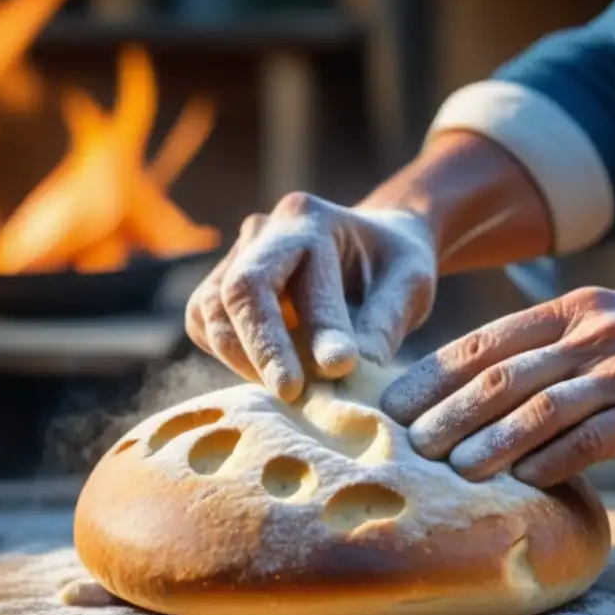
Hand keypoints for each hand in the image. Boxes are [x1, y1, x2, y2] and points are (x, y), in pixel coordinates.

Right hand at [185, 192, 436, 401]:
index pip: (296, 282)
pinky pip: (205, 326)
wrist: (372, 248)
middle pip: (238, 291)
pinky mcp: (219, 286)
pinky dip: (231, 356)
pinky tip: (271, 374)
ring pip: (211, 312)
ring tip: (290, 389)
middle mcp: (263, 230)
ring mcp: (235, 256)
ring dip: (244, 359)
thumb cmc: (393, 266)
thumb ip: (382, 322)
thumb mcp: (409, 284)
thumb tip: (341, 370)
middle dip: (262, 349)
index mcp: (311, 220)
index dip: (312, 332)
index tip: (336, 371)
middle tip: (292, 394)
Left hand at [380, 286, 614, 487]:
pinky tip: (523, 480)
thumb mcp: (609, 321)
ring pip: (539, 410)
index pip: (486, 342)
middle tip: (410, 445)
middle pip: (502, 377)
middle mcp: (595, 335)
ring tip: (453, 470)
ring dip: (490, 443)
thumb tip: (479, 385)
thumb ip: (550, 344)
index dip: (435, 374)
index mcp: (574, 310)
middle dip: (448, 414)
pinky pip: (590, 442)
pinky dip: (551, 462)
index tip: (396, 403)